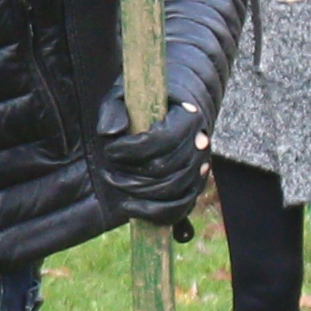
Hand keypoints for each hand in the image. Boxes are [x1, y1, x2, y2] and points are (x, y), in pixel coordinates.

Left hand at [91, 97, 212, 231]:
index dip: (131, 150)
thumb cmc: (147, 103)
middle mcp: (200, 144)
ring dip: (139, 193)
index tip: (111, 150)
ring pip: (171, 191)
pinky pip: (180, 209)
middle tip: (109, 171)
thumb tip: (109, 134)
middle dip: (131, 175)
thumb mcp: (125, 96)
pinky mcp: (195, 187)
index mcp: (188, 118)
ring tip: (118, 184)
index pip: (161, 141)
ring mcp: (200, 168)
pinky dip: (155, 213)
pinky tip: (132, 208)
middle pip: (165, 169)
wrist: (178, 111)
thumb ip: (113, 111)